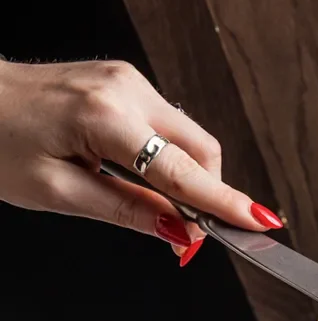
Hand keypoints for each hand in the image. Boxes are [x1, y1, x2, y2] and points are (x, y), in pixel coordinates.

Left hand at [0, 57, 282, 257]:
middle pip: (200, 150)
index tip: (261, 223)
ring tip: (161, 214)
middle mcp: (125, 89)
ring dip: (187, 178)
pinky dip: (169, 159)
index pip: (181, 171)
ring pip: (188, 138)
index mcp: (105, 117)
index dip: (223, 203)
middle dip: (208, 195)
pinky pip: (166, 126)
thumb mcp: (55, 192)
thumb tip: (179, 234)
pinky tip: (146, 182)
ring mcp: (126, 80)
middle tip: (191, 240)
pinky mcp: (123, 81)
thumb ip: (125, 211)